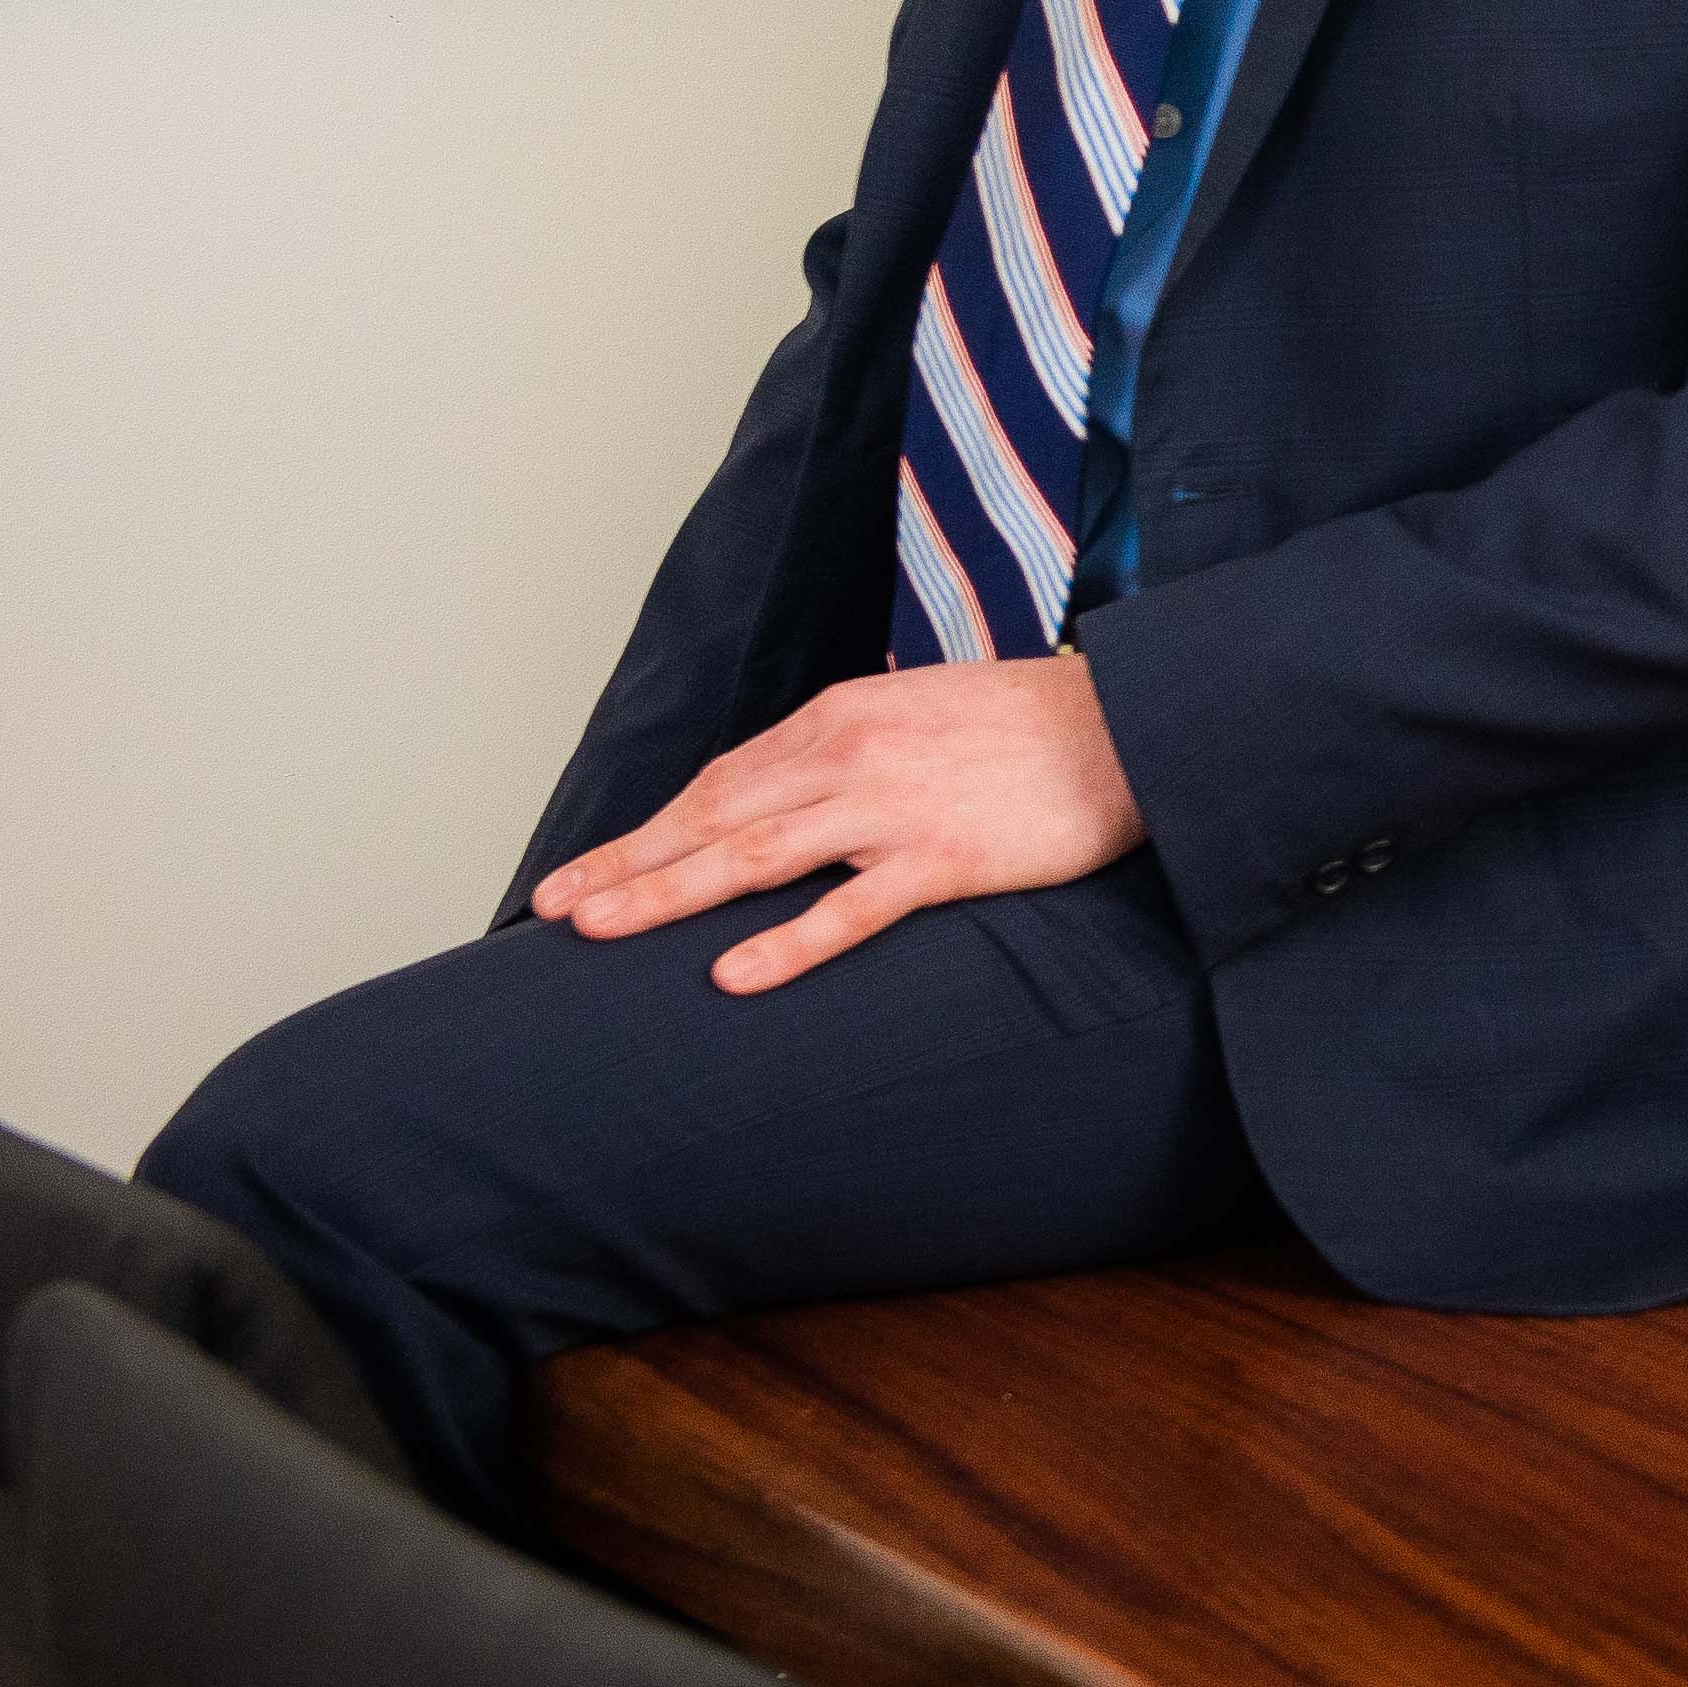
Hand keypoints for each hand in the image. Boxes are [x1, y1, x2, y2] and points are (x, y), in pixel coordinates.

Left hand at [529, 659, 1145, 995]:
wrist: (1135, 724)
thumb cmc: (1032, 724)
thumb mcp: (920, 711)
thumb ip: (850, 747)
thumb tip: (786, 791)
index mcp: (840, 717)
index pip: (719, 780)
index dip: (647, 829)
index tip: (585, 872)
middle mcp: (851, 754)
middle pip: (714, 815)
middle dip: (627, 863)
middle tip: (553, 910)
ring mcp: (895, 806)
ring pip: (756, 854)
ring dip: (669, 891)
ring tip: (598, 929)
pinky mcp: (946, 856)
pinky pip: (852, 906)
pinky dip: (789, 941)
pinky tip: (733, 974)